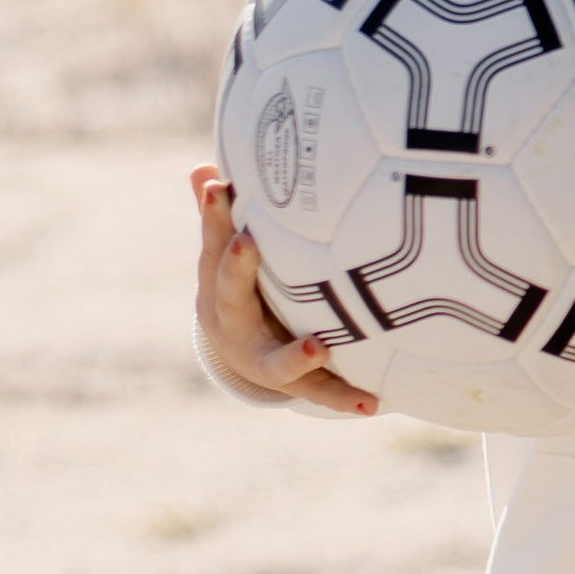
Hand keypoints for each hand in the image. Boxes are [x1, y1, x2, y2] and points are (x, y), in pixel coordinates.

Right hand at [190, 165, 377, 415]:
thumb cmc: (241, 290)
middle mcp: (232, 324)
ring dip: (294, 356)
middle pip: (229, 296)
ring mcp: (261, 358)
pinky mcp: (294, 384)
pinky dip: (344, 398)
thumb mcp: (226, 258)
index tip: (217, 188)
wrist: (241, 356)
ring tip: (316, 347)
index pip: (213, 246)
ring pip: (274, 360)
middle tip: (245, 243)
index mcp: (216, 286)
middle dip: (236, 270)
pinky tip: (372, 404)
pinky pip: (319, 392)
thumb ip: (220, 220)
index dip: (213, 218)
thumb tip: (202, 169)